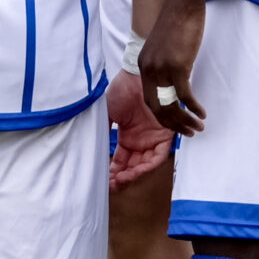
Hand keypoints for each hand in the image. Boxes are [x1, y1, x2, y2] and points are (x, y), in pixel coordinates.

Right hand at [107, 70, 173, 186]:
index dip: (114, 172)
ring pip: (146, 164)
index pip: (121, 161)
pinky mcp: (166, 133)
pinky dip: (151, 164)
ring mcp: (153, 138)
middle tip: (114, 183)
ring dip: (136, 174)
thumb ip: (103, 131)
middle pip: (134, 166)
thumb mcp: (107, 113)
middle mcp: (141, 141)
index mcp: (127, 137)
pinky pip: (160, 154)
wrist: (136, 75)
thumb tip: (92, 150)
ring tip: (124, 178)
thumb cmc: (121, 91)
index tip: (106, 181)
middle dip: (124, 177)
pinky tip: (139, 170)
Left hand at [137, 0, 208, 136]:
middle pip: (157, 107)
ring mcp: (162, 69)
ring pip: (170, 105)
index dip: (161, 115)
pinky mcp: (177, 66)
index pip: (149, 99)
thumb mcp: (165, 47)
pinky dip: (193, 107)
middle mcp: (148, 70)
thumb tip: (177, 82)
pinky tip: (201, 113)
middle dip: (173, 124)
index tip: (175, 123)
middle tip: (187, 133)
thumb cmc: (178, 22)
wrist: (182, 3)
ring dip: (184, 121)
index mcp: (143, 65)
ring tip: (197, 128)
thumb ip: (166, 65)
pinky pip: (184, 95)